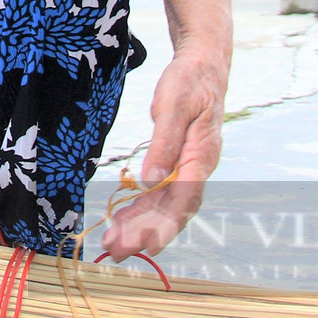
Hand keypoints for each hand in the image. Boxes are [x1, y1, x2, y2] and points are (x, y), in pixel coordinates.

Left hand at [102, 46, 226, 261]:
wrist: (204, 66)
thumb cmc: (190, 81)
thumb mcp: (173, 105)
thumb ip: (164, 143)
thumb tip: (151, 180)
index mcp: (201, 157)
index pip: (184, 201)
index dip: (165, 226)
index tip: (145, 245)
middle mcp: (197, 169)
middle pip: (171, 210)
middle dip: (144, 233)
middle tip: (116, 251)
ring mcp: (188, 168)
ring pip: (163, 206)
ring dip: (139, 225)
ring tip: (113, 244)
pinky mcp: (177, 164)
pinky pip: (159, 193)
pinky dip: (140, 208)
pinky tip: (122, 221)